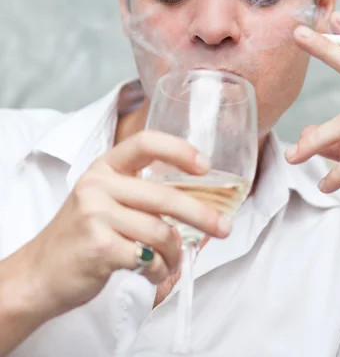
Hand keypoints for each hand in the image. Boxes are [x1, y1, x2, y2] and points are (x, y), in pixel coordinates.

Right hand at [16, 130, 230, 318]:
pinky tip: (154, 272)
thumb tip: (196, 202)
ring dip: (175, 252)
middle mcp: (98, 185)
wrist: (39, 272)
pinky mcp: (99, 246)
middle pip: (163, 195)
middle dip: (201, 215)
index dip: (179, 149)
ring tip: (173, 260)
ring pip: (160, 231)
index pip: (145, 142)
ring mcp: (96, 215)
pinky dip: (159, 270)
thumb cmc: (82, 235)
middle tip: (223, 228)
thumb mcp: (102, 200)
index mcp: (103, 167)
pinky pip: (148, 257)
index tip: (205, 165)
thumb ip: (139, 193)